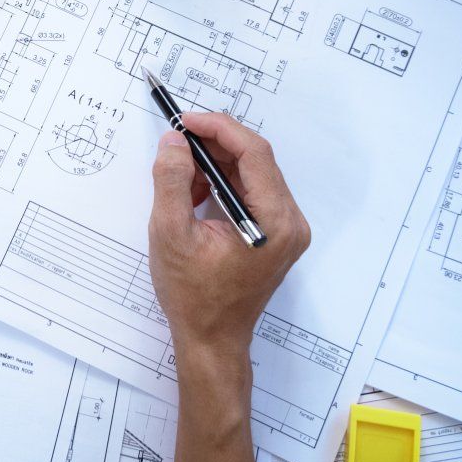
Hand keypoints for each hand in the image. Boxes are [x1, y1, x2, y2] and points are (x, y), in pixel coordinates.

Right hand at [147, 113, 309, 370]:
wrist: (212, 340)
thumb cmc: (192, 296)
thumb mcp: (171, 234)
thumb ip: (172, 181)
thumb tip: (175, 141)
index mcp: (275, 222)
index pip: (254, 154)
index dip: (219, 129)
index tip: (185, 121)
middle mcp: (290, 222)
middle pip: (256, 160)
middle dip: (214, 145)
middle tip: (177, 141)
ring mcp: (286, 229)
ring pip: (252, 174)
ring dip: (216, 165)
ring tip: (180, 176)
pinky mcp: (275, 234)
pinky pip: (251, 192)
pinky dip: (222, 184)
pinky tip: (194, 195)